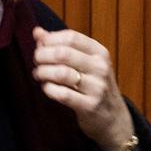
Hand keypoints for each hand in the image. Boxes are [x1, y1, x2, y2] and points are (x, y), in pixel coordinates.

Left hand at [31, 27, 134, 150]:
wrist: (113, 118)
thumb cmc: (94, 86)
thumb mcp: (85, 63)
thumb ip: (61, 46)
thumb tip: (37, 32)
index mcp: (100, 53)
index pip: (71, 37)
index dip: (50, 40)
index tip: (41, 46)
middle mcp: (100, 67)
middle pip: (64, 53)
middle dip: (43, 56)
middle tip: (37, 61)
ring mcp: (96, 87)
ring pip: (61, 73)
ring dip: (43, 72)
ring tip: (39, 74)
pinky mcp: (89, 106)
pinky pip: (62, 94)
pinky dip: (49, 89)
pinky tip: (47, 88)